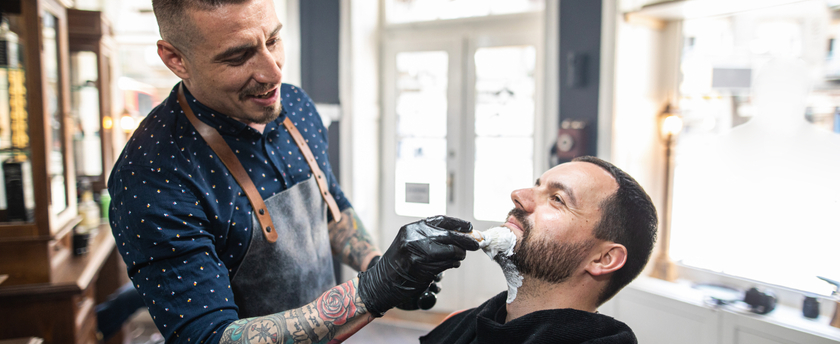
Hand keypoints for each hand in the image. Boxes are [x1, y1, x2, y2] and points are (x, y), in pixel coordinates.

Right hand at [357, 216, 478, 316]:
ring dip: (460, 254)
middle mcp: (415, 237)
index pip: (440, 220)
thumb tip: (460, 234)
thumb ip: (431, 236)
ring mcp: (418, 251)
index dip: (458, 223)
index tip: (470, 226)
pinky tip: (452, 264)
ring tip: (459, 257)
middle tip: (476, 244)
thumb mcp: (411, 242)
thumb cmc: (399, 264)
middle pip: (449, 235)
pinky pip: (447, 263)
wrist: (382, 282)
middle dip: (466, 240)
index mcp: (413, 228)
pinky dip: (453, 264)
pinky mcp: (422, 266)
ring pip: (451, 250)